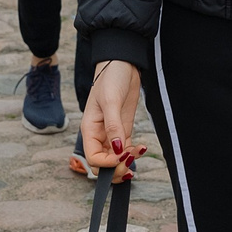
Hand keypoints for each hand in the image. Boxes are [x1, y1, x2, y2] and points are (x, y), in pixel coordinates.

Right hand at [80, 60, 147, 180]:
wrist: (122, 65)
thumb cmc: (110, 78)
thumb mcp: (110, 101)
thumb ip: (113, 126)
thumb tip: (117, 149)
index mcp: (89, 130)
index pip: (93, 158)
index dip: (108, 163)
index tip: (123, 155)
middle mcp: (98, 135)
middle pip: (103, 164)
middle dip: (116, 167)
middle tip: (132, 161)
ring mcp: (111, 134)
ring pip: (115, 159)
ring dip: (126, 162)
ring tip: (139, 152)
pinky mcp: (123, 129)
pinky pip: (126, 150)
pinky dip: (133, 154)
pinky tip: (142, 148)